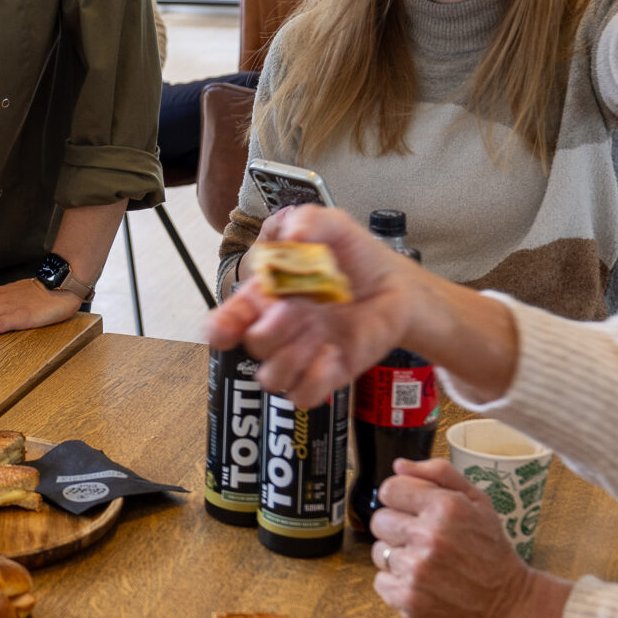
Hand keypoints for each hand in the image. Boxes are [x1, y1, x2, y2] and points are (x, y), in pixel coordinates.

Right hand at [203, 206, 427, 406]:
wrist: (397, 287)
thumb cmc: (358, 259)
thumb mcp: (333, 226)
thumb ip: (308, 220)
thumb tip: (291, 236)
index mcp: (267, 296)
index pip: (226, 321)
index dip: (220, 328)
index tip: (226, 329)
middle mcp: (279, 329)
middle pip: (253, 347)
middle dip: (273, 330)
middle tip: (298, 309)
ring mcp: (301, 355)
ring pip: (272, 378)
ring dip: (293, 357)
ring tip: (321, 334)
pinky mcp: (326, 375)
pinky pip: (302, 396)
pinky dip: (314, 381)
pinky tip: (332, 354)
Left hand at [369, 457, 568, 617]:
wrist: (506, 602)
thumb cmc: (491, 550)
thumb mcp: (478, 501)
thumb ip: (440, 474)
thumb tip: (400, 465)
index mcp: (445, 508)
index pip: (389, 489)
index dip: (400, 498)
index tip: (412, 508)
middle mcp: (429, 538)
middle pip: (379, 520)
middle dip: (398, 526)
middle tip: (423, 538)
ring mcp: (416, 571)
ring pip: (379, 551)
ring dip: (397, 555)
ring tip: (426, 561)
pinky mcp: (408, 600)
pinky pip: (380, 581)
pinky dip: (397, 582)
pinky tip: (422, 581)